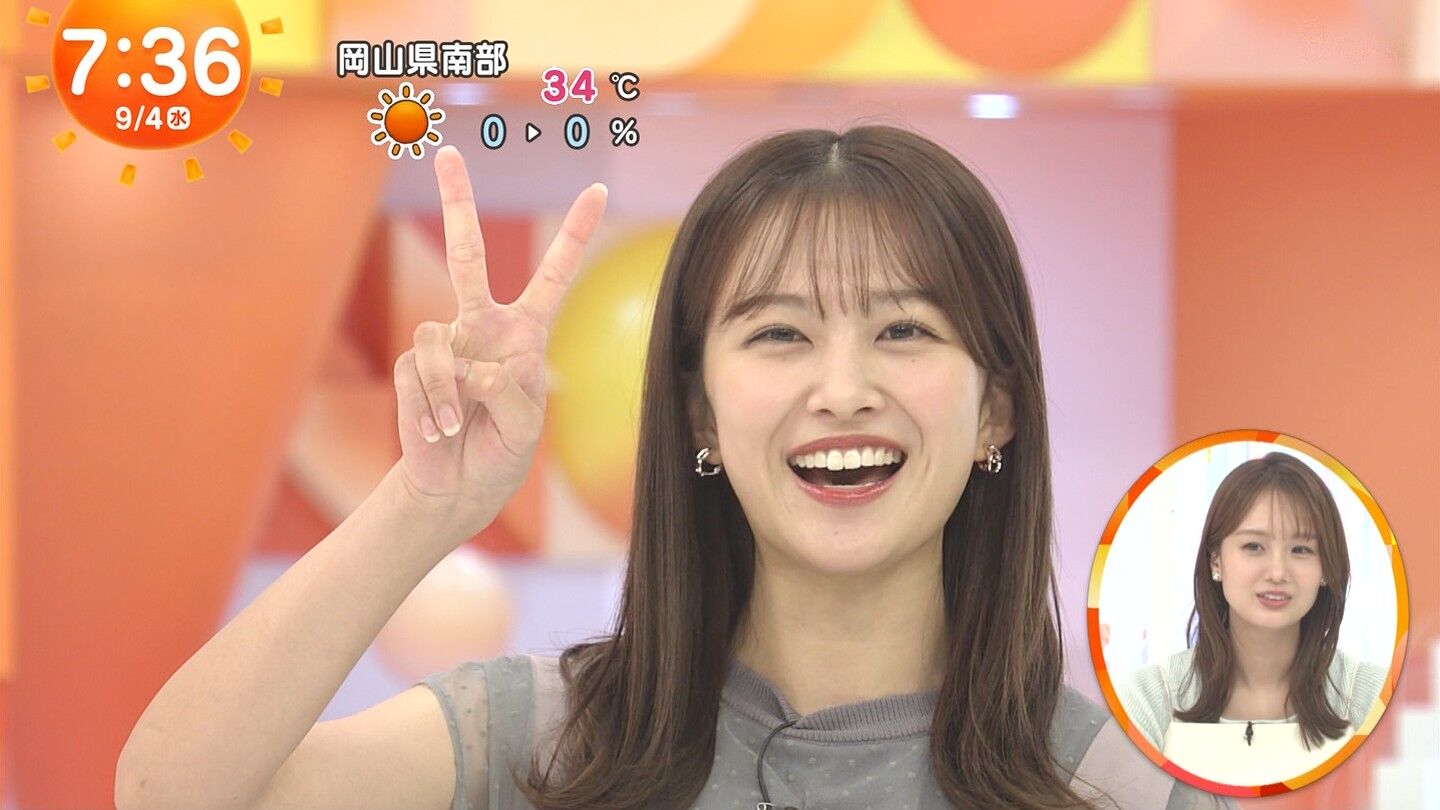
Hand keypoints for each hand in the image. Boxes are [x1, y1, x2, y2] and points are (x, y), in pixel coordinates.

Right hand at [391, 145, 606, 531]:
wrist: (456, 486)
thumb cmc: (501, 452)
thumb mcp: (526, 426)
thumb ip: (513, 392)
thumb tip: (478, 365)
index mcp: (525, 332)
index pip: (553, 275)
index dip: (573, 234)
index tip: (597, 191)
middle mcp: (482, 328)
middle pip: (468, 255)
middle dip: (457, 203)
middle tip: (446, 151)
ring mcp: (445, 344)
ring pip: (438, 339)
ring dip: (452, 393)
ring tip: (460, 428)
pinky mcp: (412, 367)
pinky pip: (420, 371)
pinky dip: (434, 406)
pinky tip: (440, 430)